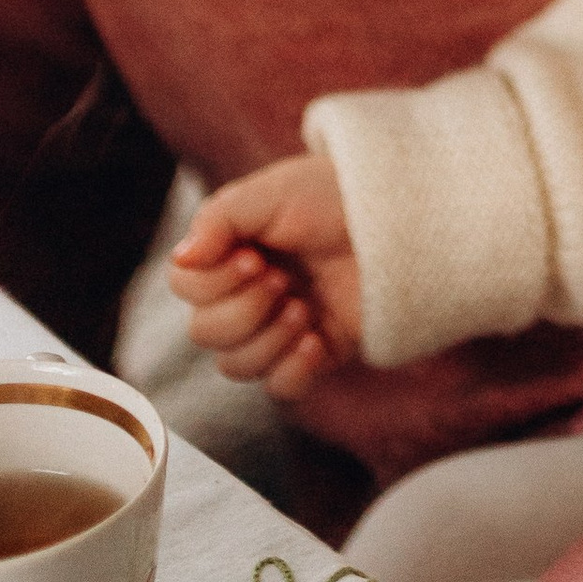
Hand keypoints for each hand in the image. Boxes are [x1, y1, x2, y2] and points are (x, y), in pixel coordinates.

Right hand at [166, 153, 360, 401]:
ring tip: (303, 307)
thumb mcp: (270, 192)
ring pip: (236, 366)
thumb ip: (217, 220)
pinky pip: (281, 388)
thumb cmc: (335, 195)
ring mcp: (282, 326)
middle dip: (242, 309)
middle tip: (282, 279)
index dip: (213, 282)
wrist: (401, 216)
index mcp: (232, 253)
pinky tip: (316, 339)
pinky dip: (292, 369)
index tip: (253, 255)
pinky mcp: (318, 351)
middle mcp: (250, 292)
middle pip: (204, 333)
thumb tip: (181, 259)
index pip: (186, 288)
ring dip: (267, 338)